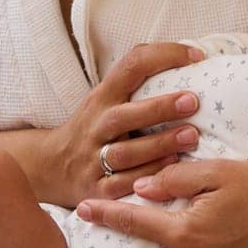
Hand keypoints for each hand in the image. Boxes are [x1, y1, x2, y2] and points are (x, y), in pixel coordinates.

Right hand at [40, 42, 208, 207]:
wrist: (50, 167)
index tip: (197, 56)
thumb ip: (138, 80)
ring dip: (160, 145)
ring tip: (191, 137)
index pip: (131, 66)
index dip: (164, 56)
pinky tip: (172, 168)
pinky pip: (123, 184)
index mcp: (102, 96)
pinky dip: (148, 176)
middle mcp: (96, 126)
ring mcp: (93, 159)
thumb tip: (192, 57)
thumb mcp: (107, 97)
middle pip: (124, 116)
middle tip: (193, 102)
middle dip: (159, 108)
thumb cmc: (95, 125)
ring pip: (126, 153)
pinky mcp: (96, 190)